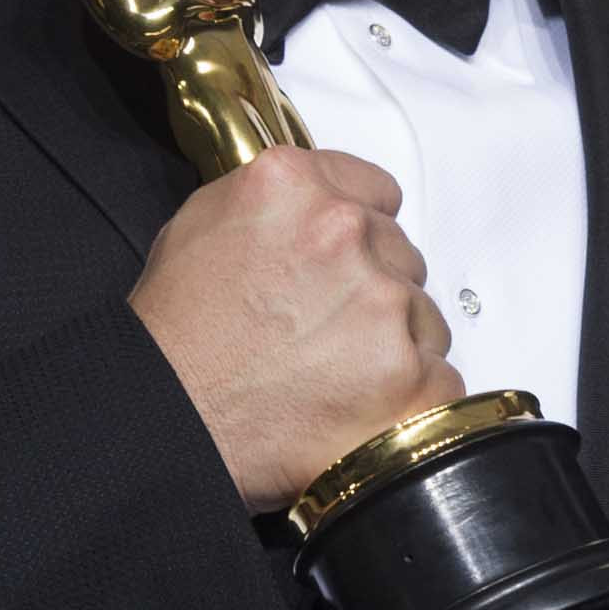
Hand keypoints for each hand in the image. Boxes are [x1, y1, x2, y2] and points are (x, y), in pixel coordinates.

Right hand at [128, 145, 463, 513]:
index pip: (377, 192)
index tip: (345, 262)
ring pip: (425, 317)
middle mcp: (345, 233)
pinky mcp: (411, 378)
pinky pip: (442, 379)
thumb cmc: (176, 338)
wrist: (166, 422)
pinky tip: (360, 410)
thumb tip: (322, 203)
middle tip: (323, 331)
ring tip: (333, 377)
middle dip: (373, 291)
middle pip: (401, 256)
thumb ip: (277, 198)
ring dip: (394, 343)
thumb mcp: (203, 223)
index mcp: (295, 186)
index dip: (361, 231)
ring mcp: (385, 306)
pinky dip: (411, 399)